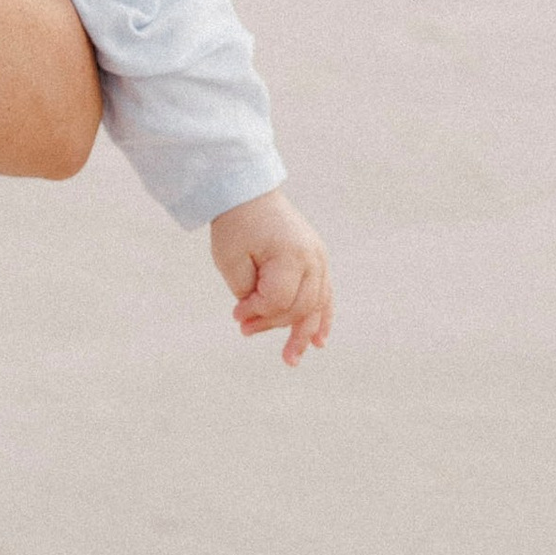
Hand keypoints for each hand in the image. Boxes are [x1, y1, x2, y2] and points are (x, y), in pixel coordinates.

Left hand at [208, 188, 332, 365]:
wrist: (249, 194)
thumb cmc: (236, 226)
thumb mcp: (231, 259)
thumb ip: (247, 291)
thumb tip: (258, 315)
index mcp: (291, 254)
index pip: (278, 299)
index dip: (256, 311)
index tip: (235, 312)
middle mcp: (312, 258)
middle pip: (298, 306)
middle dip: (272, 323)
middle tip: (244, 331)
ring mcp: (319, 260)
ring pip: (316, 305)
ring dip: (303, 333)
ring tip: (291, 359)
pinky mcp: (317, 261)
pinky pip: (324, 295)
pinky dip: (321, 318)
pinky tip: (318, 342)